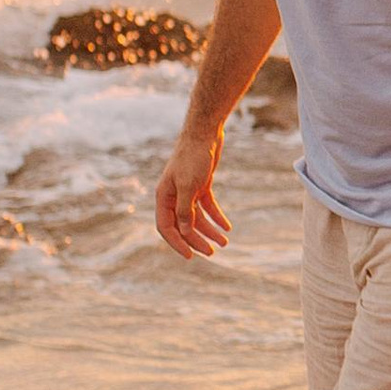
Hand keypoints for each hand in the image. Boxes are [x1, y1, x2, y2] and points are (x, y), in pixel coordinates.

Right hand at [155, 127, 231, 258]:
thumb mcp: (189, 185)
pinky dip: (217, 217)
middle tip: (212, 253)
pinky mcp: (201, 185)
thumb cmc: (193, 157)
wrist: (205, 133)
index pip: (166, 227)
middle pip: (183, 225)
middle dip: (196, 240)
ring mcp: (187, 191)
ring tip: (225, 242)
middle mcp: (173, 196)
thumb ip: (184, 210)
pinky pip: (208, 207)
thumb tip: (185, 232)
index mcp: (163, 197)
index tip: (190, 256)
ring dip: (210, 230)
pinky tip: (227, 227)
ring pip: (197, 218)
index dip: (177, 243)